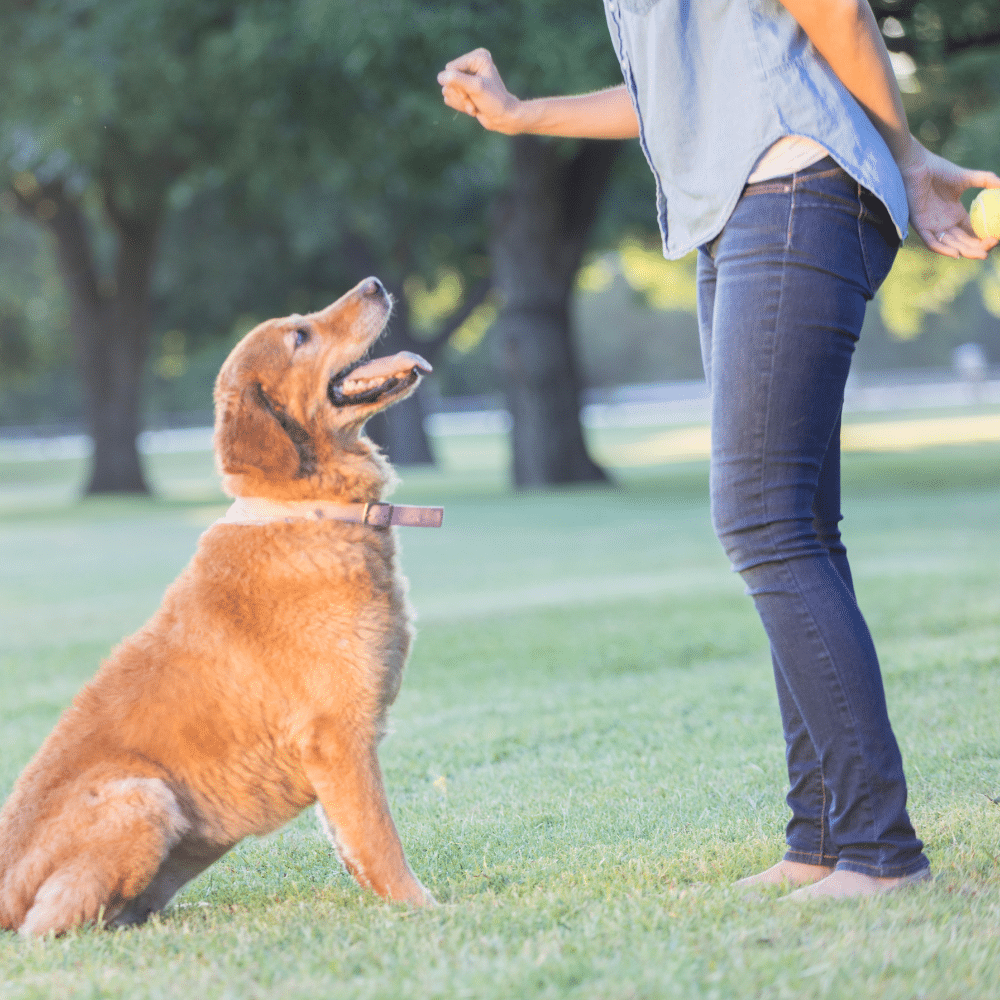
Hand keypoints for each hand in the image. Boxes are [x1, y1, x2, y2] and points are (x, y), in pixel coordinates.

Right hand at [438, 49, 521, 134]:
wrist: (502, 118)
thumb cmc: (494, 101)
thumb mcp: (476, 88)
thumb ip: (457, 80)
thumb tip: (439, 77)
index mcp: (477, 57)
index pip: (451, 68)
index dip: (458, 83)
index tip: (473, 92)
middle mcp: (471, 65)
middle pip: (449, 79)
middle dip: (461, 94)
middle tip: (474, 101)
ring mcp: (466, 78)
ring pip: (448, 90)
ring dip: (461, 102)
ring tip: (474, 105)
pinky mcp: (463, 89)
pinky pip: (450, 97)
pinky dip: (459, 105)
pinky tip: (471, 107)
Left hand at [900, 140, 999, 258]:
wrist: (917, 166)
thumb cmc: (939, 171)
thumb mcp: (966, 178)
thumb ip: (985, 180)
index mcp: (955, 214)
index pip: (971, 231)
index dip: (983, 237)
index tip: (997, 237)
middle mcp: (944, 223)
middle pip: (962, 241)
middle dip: (977, 247)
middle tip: (991, 249)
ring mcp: (932, 226)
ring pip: (950, 244)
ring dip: (965, 250)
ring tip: (981, 254)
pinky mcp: (920, 225)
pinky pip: (931, 242)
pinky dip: (943, 249)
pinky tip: (956, 253)